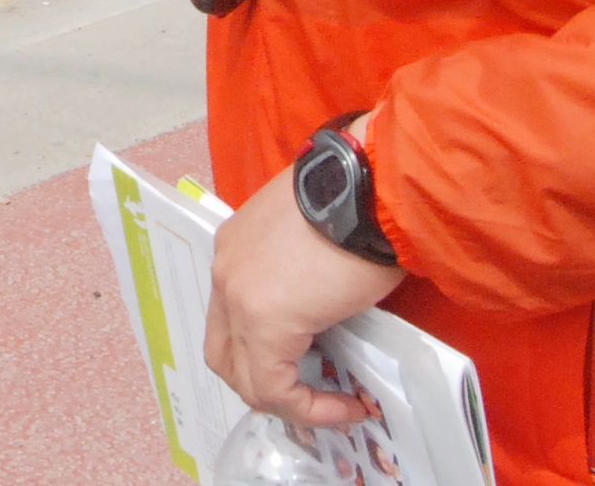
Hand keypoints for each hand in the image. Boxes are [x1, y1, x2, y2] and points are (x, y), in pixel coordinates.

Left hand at [204, 128, 404, 429]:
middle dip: (265, 383)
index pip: (233, 317)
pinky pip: (272, 386)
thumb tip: (325, 312)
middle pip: (225, 352)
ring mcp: (237, 295)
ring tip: (329, 406)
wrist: (370, 187)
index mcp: (237, 248)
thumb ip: (304, 278)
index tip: (318, 364)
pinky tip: (341, 407)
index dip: (271, 353)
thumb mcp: (320, 241)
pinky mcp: (262, 321)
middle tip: (308, 392)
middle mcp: (227, 271)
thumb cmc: (360, 205)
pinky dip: (305, 406)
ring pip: (242, 374)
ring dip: (285, 399)